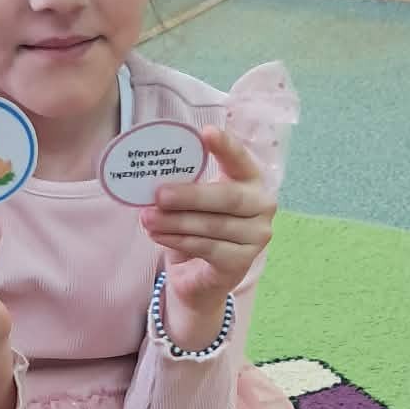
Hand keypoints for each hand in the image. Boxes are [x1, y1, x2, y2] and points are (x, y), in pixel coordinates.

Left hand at [141, 129, 273, 334]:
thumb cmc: (198, 228)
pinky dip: (178, 240)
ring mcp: (256, 236)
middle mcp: (262, 205)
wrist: (200, 276)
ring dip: (175, 221)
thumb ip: (184, 185)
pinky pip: (207, 248)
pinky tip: (157, 235)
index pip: (240, 159)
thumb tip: (151, 176)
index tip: (206, 133)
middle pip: (228, 197)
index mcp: (250, 179)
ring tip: (147, 218)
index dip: (226, 146)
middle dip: (190, 195)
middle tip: (158, 194)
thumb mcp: (192, 201)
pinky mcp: (241, 262)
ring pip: (212, 225)